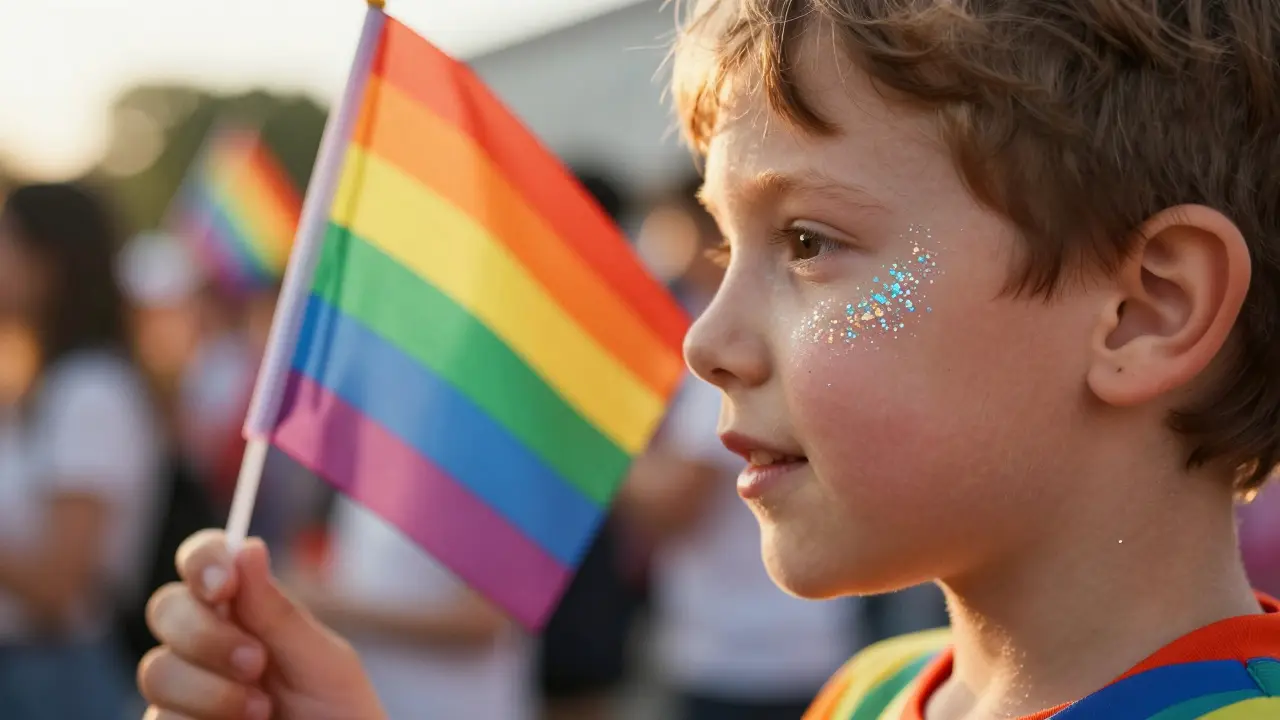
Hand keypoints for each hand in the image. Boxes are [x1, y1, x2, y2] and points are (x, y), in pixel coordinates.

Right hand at [137, 530, 385, 718]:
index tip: (223, 584)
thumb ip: (279, 614)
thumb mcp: (324, 664)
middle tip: (256, 664)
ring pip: (156, 670)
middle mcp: (207, 646)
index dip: (202, 560)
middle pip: (166, 609)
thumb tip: (247, 548)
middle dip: (206, 634)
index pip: (206, 563)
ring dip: (210, 692)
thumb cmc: (342, 715)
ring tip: (261, 713)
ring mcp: (185, 693)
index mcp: (247, 612)